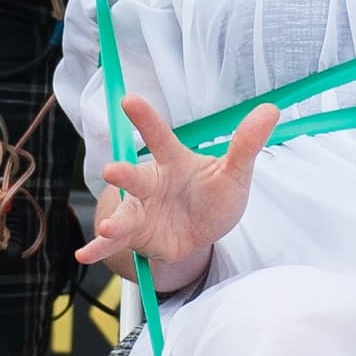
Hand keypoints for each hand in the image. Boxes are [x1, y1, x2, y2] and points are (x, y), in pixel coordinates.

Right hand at [75, 91, 278, 293]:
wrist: (203, 232)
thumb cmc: (213, 195)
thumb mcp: (234, 174)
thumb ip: (246, 144)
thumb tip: (271, 110)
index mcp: (173, 162)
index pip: (160, 138)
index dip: (145, 119)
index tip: (129, 100)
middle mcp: (151, 183)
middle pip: (135, 176)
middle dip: (122, 173)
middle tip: (111, 170)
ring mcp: (140, 209)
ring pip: (124, 212)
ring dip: (114, 219)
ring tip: (108, 226)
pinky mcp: (135, 235)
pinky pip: (115, 242)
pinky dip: (99, 248)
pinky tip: (84, 255)